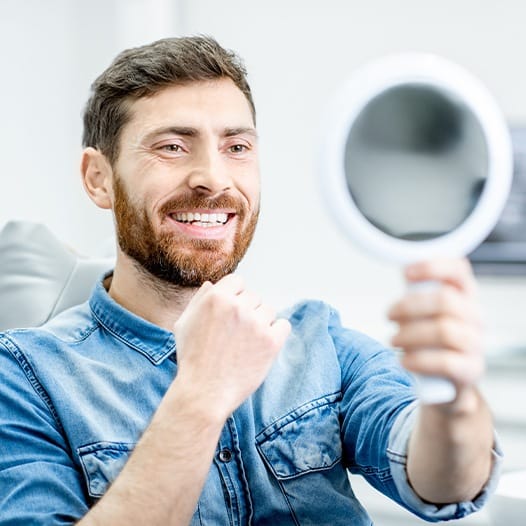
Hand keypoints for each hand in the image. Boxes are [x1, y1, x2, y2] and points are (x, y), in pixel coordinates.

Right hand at [172, 274, 290, 419]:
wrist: (204, 392)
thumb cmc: (192, 359)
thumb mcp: (184, 324)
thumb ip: (199, 300)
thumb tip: (212, 285)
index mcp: (216, 298)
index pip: (237, 281)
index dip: (235, 296)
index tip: (231, 313)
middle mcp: (237, 306)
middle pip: (254, 296)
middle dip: (247, 311)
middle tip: (236, 333)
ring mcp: (256, 323)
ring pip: (268, 310)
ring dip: (261, 322)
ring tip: (247, 342)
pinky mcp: (271, 341)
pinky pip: (283, 325)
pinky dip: (276, 333)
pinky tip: (262, 345)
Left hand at [388, 258, 483, 403]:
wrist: (446, 382)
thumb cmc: (432, 339)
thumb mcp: (425, 312)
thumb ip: (416, 291)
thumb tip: (402, 269)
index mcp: (464, 295)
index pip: (459, 270)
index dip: (433, 267)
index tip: (406, 273)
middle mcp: (475, 316)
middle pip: (445, 301)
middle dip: (409, 306)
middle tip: (389, 315)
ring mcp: (476, 343)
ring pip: (444, 331)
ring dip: (410, 334)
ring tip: (393, 339)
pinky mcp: (471, 370)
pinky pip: (446, 362)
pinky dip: (418, 360)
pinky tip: (404, 360)